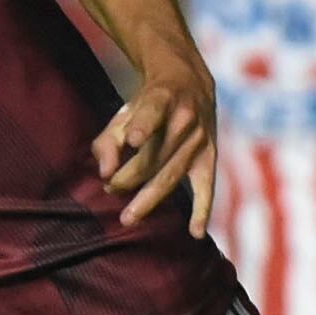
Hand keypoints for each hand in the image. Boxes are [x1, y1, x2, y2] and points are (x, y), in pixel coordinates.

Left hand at [92, 54, 215, 231]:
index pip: (153, 112)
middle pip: (155, 155)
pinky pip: (207, 187)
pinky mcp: (210, 156)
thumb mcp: (125, 111)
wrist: (190, 82)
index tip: (132, 139)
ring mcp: (200, 140)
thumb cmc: (147, 103)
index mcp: (162, 98)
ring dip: (149, 198)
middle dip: (129, 175)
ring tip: (128, 217)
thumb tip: (105, 173)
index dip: (143, 125)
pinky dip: (203, 210)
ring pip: (172, 175)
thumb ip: (108, 140)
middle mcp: (185, 119)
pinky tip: (196, 232)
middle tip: (109, 188)